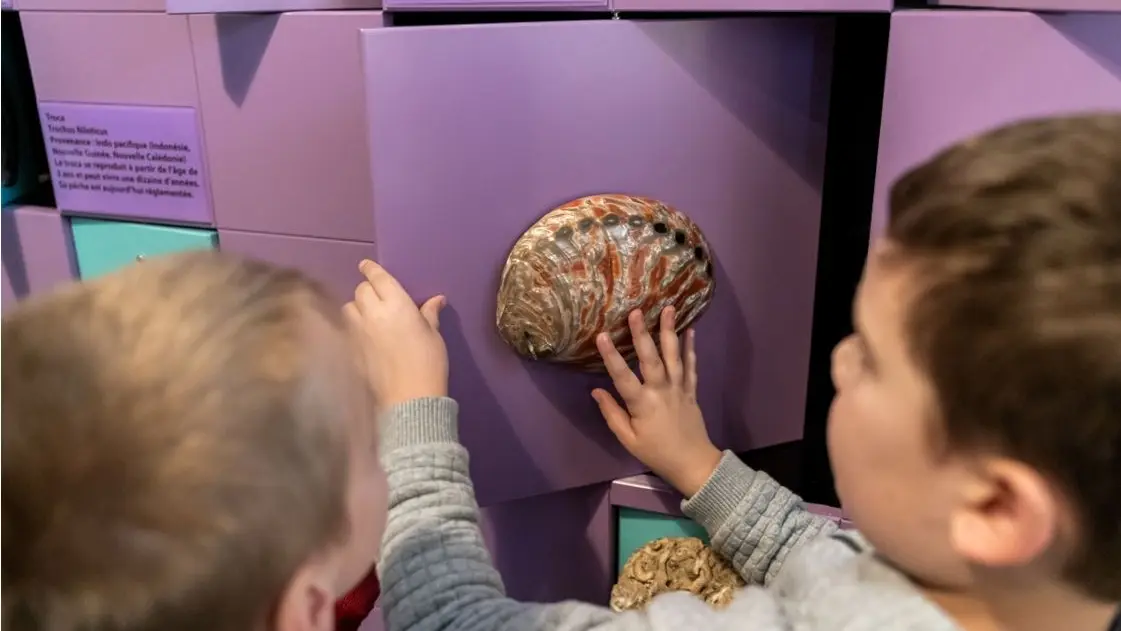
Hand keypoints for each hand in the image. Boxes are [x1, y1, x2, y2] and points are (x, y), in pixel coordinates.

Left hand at [345, 259, 447, 411]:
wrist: (409, 398)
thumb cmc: (428, 362)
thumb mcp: (433, 335)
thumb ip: (429, 314)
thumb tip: (436, 299)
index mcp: (397, 304)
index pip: (378, 279)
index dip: (371, 269)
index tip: (365, 265)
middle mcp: (373, 313)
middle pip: (361, 290)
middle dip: (367, 289)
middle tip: (377, 296)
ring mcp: (358, 331)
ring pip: (349, 308)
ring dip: (357, 307)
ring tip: (368, 315)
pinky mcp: (352, 348)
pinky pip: (348, 328)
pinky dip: (354, 326)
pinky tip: (365, 335)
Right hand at [592, 307, 721, 497]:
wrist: (693, 463)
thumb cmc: (656, 452)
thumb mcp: (628, 439)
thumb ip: (612, 414)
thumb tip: (596, 391)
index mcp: (642, 405)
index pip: (623, 377)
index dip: (612, 356)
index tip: (602, 335)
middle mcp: (661, 391)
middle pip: (651, 359)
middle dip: (642, 334)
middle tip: (636, 311)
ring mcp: (679, 388)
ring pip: (673, 356)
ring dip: (669, 331)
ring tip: (668, 308)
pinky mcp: (691, 390)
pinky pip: (691, 366)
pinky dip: (690, 347)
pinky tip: (690, 330)